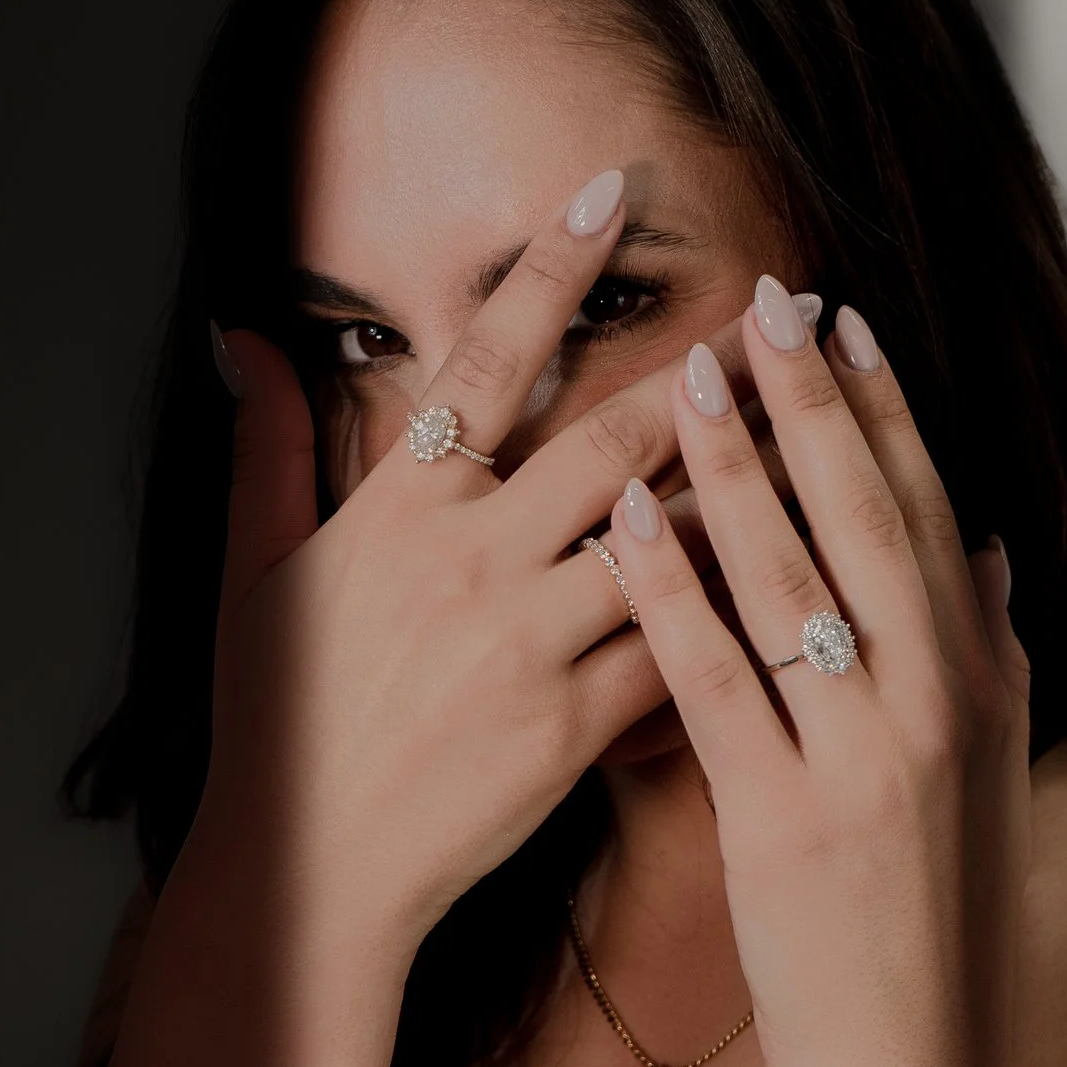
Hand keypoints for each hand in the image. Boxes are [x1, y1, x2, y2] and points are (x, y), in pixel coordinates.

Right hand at [203, 170, 757, 951]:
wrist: (309, 874)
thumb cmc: (279, 720)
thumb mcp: (256, 571)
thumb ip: (268, 444)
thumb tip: (241, 335)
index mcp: (399, 508)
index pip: (486, 361)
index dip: (549, 270)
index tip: (611, 192)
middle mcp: (471, 559)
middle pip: (613, 434)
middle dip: (709, 366)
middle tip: (788, 307)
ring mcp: (528, 641)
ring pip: (667, 535)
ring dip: (749, 474)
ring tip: (825, 421)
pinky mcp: (575, 724)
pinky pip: (675, 645)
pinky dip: (732, 604)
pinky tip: (799, 565)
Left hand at [599, 279, 1033, 1066]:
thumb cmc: (943, 920)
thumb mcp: (991, 779)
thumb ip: (987, 656)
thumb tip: (979, 547)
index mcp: (979, 686)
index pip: (927, 515)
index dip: (884, 413)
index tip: (844, 324)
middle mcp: (932, 706)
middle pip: (864, 521)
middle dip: (813, 403)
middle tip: (769, 299)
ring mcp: (858, 762)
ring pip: (790, 581)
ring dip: (736, 466)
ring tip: (687, 371)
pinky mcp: (779, 822)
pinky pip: (712, 681)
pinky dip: (671, 589)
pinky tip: (631, 518)